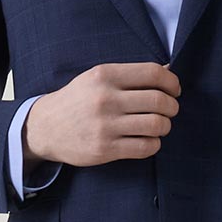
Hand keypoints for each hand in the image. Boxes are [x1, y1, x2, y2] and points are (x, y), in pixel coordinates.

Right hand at [23, 62, 180, 166]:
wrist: (46, 128)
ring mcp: (106, 125)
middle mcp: (106, 98)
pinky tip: (148, 140)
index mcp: (104, 75)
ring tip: (159, 126)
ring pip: (157, 125)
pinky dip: (154, 144)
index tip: (174, 90)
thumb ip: (130, 75)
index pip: (153, 74)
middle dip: (172, 106)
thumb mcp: (97, 78)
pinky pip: (146, 147)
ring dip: (165, 126)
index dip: (172, 82)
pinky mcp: (106, 149)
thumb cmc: (78, 100)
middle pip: (159, 101)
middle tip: (169, 110)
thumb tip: (167, 72)